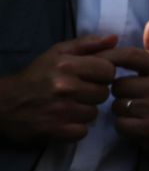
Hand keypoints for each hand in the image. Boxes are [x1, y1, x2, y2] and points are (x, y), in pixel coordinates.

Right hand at [0, 33, 118, 144]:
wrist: (2, 103)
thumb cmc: (35, 76)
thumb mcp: (57, 53)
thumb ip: (87, 44)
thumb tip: (115, 39)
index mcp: (67, 65)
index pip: (108, 71)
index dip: (102, 74)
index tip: (90, 77)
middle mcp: (65, 87)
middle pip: (103, 93)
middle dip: (93, 93)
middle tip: (77, 93)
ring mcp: (60, 111)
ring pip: (94, 113)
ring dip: (84, 111)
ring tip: (68, 106)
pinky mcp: (54, 131)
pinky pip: (82, 131)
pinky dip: (75, 128)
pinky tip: (64, 120)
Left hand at [105, 21, 148, 158]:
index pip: (130, 56)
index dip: (109, 57)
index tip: (95, 62)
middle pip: (118, 85)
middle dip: (119, 93)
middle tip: (130, 96)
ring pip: (117, 105)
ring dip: (120, 110)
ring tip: (133, 111)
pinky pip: (121, 124)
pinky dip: (124, 126)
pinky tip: (135, 125)